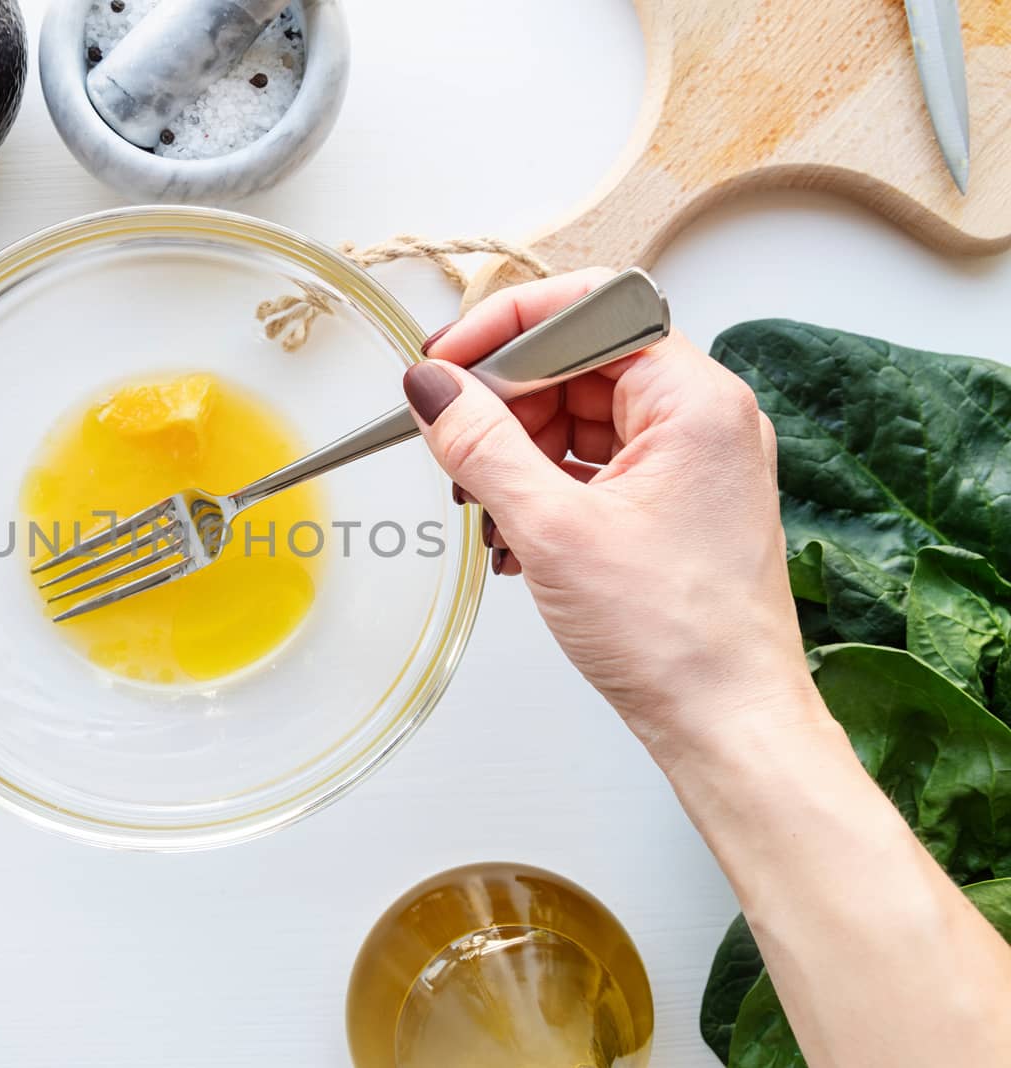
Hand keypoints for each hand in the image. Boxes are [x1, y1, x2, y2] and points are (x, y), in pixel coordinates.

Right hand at [404, 269, 819, 762]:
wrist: (728, 724)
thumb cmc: (677, 639)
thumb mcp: (552, 530)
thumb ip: (482, 445)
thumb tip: (431, 389)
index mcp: (694, 399)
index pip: (588, 309)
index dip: (505, 327)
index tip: (446, 362)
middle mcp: (702, 418)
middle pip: (578, 361)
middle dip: (505, 402)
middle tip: (453, 443)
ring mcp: (691, 461)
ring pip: (581, 415)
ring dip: (519, 451)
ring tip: (483, 503)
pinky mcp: (675, 502)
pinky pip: (595, 462)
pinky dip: (545, 486)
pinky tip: (513, 531)